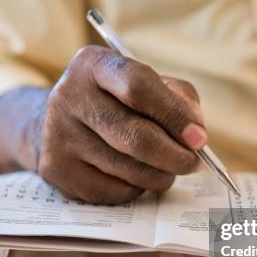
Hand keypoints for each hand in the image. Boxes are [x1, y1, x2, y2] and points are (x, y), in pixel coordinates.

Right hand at [33, 46, 204, 203]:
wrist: (59, 121)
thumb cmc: (116, 101)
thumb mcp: (145, 83)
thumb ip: (177, 98)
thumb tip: (195, 135)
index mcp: (93, 65)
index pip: (138, 86)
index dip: (174, 114)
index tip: (199, 137)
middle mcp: (69, 96)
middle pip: (135, 136)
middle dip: (174, 156)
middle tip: (193, 163)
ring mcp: (58, 135)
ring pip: (129, 170)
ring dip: (160, 176)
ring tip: (166, 169)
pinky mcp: (57, 170)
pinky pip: (114, 191)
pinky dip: (136, 189)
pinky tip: (135, 176)